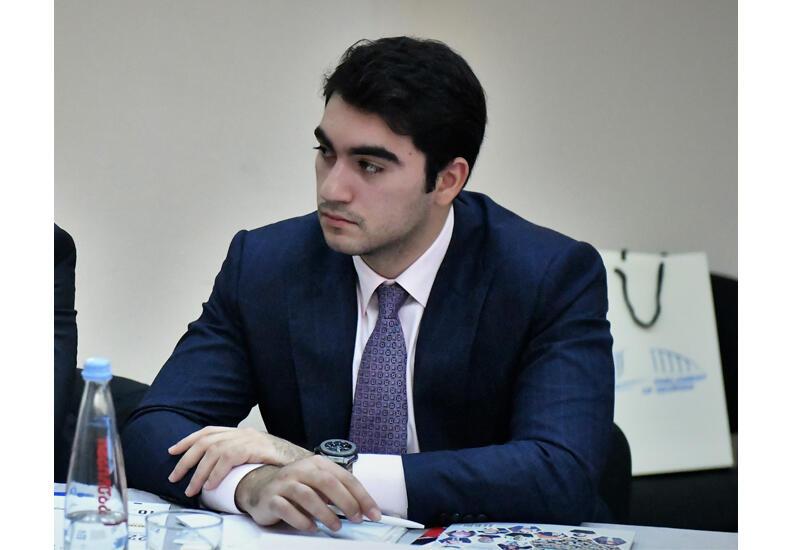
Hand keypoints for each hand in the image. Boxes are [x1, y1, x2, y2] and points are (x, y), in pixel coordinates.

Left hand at [167, 426, 311, 496]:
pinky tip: (210, 485)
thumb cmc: (281, 465)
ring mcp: (250, 438)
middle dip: (186, 460)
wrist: (305, 463)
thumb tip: (216, 473)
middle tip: (174, 478)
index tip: (172, 451)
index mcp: (241, 432)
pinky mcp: (256, 447)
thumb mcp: (257, 457)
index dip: (188, 440)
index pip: (209, 431)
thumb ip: (239, 460)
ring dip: (199, 472)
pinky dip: (216, 472)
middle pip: (206, 441)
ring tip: (191, 490)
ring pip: (214, 451)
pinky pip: (229, 458)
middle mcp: (243, 432)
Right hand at [234, 455, 380, 531]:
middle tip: (356, 519)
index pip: (345, 477)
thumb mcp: (318, 484)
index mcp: (317, 464)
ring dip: (325, 513)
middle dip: (346, 502)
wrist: (260, 488)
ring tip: (336, 527)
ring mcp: (284, 483)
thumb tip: (362, 509)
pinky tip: (311, 527)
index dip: (362, 496)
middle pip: (328, 483)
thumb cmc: (296, 487)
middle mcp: (300, 469)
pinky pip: (287, 509)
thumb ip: (337, 492)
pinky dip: (302, 521)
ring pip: (307, 496)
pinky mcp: (271, 498)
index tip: (373, 513)